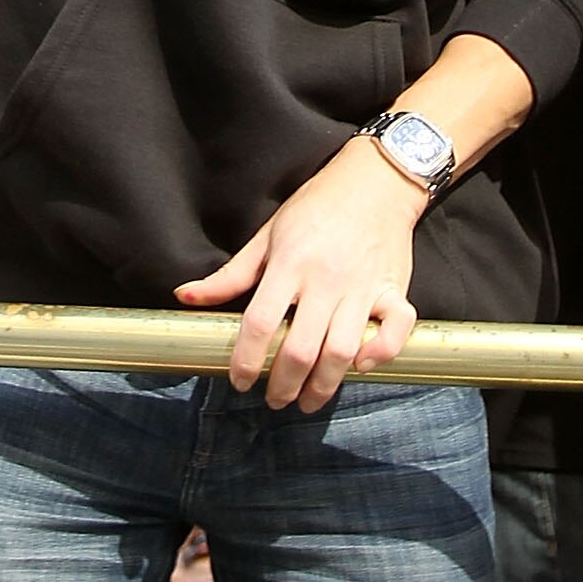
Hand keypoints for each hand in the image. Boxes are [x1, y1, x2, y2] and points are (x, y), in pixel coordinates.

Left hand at [176, 137, 423, 413]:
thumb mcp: (268, 235)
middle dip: (284, 385)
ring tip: (307, 400)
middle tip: (274, 400)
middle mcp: (326, 279)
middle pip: (302, 348)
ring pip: (344, 351)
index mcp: (290, 264)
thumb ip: (230, 274)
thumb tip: (185, 296)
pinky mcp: (394, 289)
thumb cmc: (315, 208)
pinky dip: (382, 354)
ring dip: (323, 386)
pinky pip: (396, 330)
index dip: (246, 360)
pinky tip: (361, 367)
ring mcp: (364, 286)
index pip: (261, 322)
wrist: (374, 181)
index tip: (239, 381)